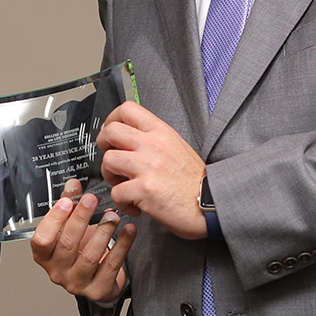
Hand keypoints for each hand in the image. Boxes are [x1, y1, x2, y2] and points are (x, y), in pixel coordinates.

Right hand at [31, 179, 135, 302]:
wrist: (97, 277)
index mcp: (45, 256)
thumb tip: (73, 184)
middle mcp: (57, 272)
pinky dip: (122, 245)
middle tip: (92, 200)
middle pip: (67, 245)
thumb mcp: (69, 227)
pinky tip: (128, 230)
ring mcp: (77, 283)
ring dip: (103, 231)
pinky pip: (111, 265)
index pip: (41, 240)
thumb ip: (69, 205)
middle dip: (80, 219)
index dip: (53, 220)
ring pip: (90, 256)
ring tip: (113, 215)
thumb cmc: (80, 249)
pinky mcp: (98, 290)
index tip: (67, 202)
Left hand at [98, 101, 206, 239]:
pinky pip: (116, 192)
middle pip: (110, 131)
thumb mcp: (178, 147)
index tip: (111, 133)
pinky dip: (121, 202)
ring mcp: (147, 167)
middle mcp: (153, 145)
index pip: (127, 109)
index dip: (111, 119)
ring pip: (108, 161)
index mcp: (162, 132)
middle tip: (112, 159)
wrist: (212, 205)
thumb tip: (129, 138)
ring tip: (123, 184)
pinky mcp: (144, 190)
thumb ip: (154, 139)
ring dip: (110, 176)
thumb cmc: (195, 181)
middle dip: (103, 146)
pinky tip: (134, 205)